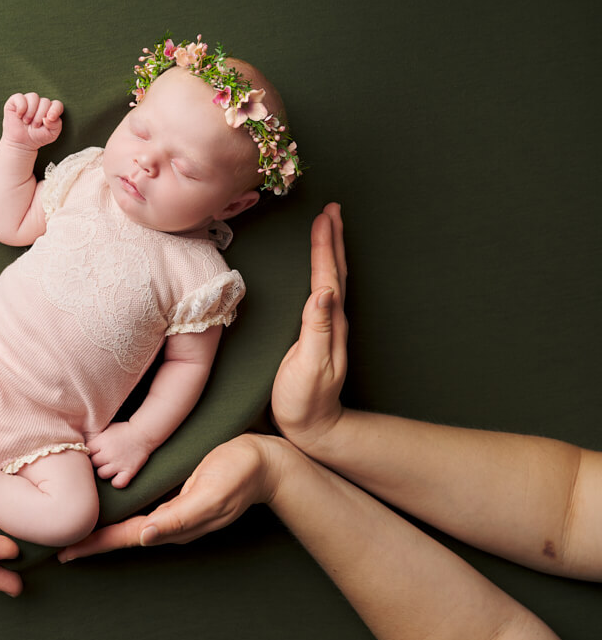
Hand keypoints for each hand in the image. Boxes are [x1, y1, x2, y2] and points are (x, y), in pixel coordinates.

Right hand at [1, 92, 63, 150]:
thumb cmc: (37, 137)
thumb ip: (56, 125)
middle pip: (45, 101)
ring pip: (33, 97)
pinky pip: (20, 97)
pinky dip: (21, 107)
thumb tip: (48, 117)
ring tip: (27, 122)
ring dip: (31, 112)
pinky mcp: (15, 101)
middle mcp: (40, 103)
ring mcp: (28, 100)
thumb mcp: (51, 134)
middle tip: (35, 126)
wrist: (21, 143)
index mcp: (50, 109)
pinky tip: (19, 116)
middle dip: (40, 116)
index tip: (50, 118)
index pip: (57, 104)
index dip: (55, 110)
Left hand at [58, 434, 278, 560]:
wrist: (267, 461)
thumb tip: (146, 535)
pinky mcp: (178, 496)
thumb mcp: (211, 492)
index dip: (96, 544)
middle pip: (123, 535)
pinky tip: (111, 507)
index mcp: (175, 523)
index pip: (127, 538)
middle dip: (93, 540)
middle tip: (59, 543)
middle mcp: (171, 521)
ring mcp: (176, 510)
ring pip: (131, 523)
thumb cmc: (240, 472)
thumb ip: (180, 516)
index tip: (66, 552)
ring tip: (76, 529)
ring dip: (104, 528)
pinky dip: (121, 511)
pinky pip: (143, 508)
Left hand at [87, 422, 154, 488]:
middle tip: (102, 459)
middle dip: (96, 461)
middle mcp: (108, 453)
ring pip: (102, 474)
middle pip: (93, 463)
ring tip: (109, 467)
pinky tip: (117, 476)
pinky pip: (118, 483)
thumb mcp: (107, 428)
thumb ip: (96, 437)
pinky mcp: (129, 470)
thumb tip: (82, 444)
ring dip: (105, 471)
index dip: (89, 452)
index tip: (93, 452)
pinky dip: (117, 482)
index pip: (86, 451)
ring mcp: (119, 463)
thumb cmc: (124, 430)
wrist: (143, 433)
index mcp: (101, 441)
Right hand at [270, 203, 347, 452]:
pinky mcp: (316, 336)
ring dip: (330, 252)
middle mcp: (332, 321)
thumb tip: (325, 291)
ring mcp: (326, 329)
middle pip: (335, 271)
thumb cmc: (305, 401)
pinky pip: (321, 294)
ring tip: (327, 230)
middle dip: (332, 239)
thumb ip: (318, 328)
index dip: (324, 246)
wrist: (311, 429)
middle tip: (331, 210)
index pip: (327, 276)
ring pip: (331, 280)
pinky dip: (321, 273)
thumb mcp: (309, 365)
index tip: (324, 216)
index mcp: (329, 322)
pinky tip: (317, 273)